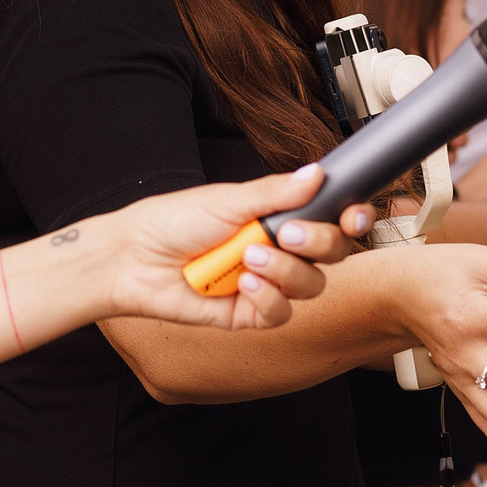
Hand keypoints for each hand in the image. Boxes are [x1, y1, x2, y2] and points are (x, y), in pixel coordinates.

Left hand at [98, 164, 370, 331]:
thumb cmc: (172, 221)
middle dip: (318, 242)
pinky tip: (244, 285)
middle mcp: (277, 249)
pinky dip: (268, 298)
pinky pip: (280, 313)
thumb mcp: (227, 199)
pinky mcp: (248, 313)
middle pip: (331, 253)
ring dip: (286, 271)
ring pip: (310, 285)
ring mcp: (265, 283)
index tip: (354, 215)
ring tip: (249, 258)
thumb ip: (276, 192)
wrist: (132, 258)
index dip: (350, 218)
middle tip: (287, 232)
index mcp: (276, 216)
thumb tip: (317, 172)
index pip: (329, 219)